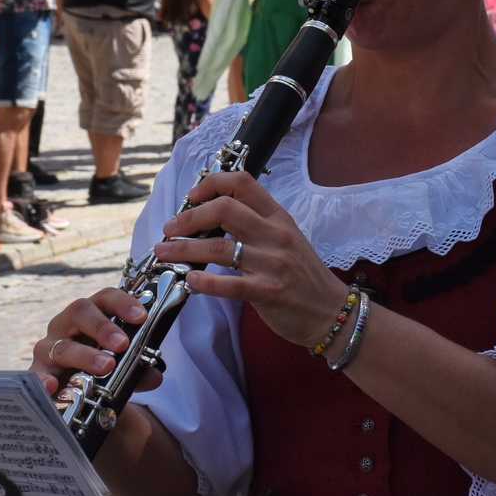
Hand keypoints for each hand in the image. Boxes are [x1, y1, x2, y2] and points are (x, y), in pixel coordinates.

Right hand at [29, 287, 153, 397]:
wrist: (72, 395)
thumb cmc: (97, 369)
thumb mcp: (122, 368)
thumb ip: (139, 370)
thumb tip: (154, 375)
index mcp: (92, 315)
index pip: (105, 298)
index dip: (123, 303)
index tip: (141, 317)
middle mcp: (67, 325)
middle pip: (80, 311)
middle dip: (102, 326)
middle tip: (122, 344)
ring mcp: (49, 348)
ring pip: (62, 345)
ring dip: (85, 355)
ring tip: (106, 366)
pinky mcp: (37, 373)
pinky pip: (37, 375)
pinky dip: (44, 380)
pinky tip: (53, 387)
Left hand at [152, 171, 351, 349]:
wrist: (330, 312)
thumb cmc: (303, 276)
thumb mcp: (286, 239)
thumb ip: (255, 225)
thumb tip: (212, 215)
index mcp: (279, 218)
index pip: (243, 184)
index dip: (211, 183)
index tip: (191, 196)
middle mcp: (276, 235)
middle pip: (225, 209)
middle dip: (189, 217)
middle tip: (170, 228)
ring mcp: (273, 263)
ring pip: (219, 246)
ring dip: (184, 248)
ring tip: (164, 253)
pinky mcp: (269, 292)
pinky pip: (230, 284)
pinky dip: (205, 282)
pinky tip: (190, 280)